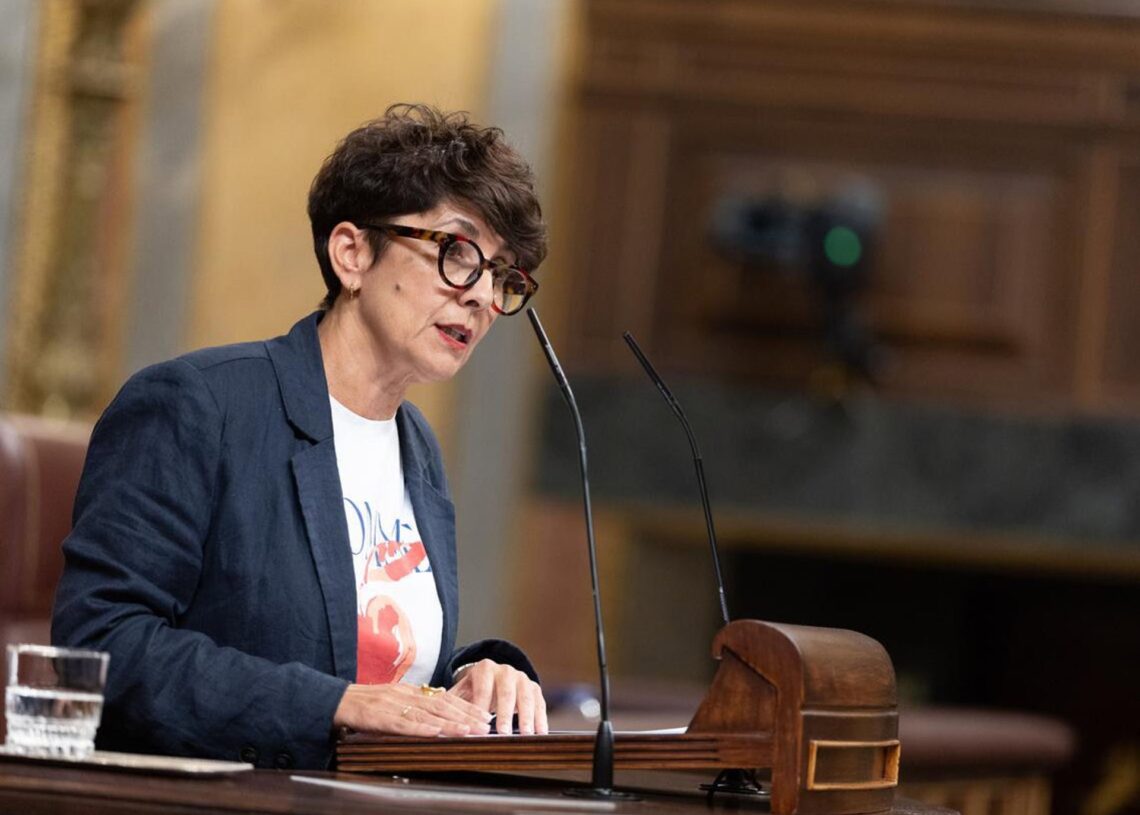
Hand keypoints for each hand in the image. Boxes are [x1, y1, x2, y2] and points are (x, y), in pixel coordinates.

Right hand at [333, 682, 491, 736]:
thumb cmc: (368, 703)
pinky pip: (403, 724)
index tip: (484, 714)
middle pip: (442, 705)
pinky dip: (420, 728)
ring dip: (449, 723)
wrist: (339, 700)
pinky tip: (435, 732)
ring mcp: (394, 706)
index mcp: (412, 691)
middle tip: (485, 724)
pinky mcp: (380, 718)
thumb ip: (417, 705)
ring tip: (468, 730)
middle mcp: (407, 695)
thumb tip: (441, 712)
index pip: (445, 698)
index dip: (466, 706)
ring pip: (427, 714)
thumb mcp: (396, 699)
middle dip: (466, 715)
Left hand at [448, 659, 547, 734]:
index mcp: (484, 668)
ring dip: (527, 716)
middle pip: (506, 692)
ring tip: (526, 734)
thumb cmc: (474, 690)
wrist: (493, 678)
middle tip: (504, 732)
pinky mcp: (534, 687)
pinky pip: (539, 702)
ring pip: (525, 697)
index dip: (483, 706)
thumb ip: (453, 704)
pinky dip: (541, 718)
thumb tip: (440, 721)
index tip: (482, 725)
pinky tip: (541, 732)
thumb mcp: (462, 692)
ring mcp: (521, 678)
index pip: (483, 688)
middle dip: (505, 713)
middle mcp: (505, 670)